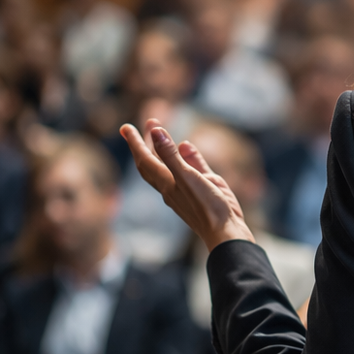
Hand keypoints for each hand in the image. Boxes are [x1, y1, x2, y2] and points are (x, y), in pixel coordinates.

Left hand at [119, 119, 254, 250]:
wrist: (225, 231)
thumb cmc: (207, 207)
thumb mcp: (188, 178)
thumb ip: (171, 155)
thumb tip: (156, 131)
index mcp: (166, 183)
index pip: (145, 159)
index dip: (135, 142)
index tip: (126, 127)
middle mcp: (173, 185)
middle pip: (153, 161)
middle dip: (147, 142)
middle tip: (147, 122)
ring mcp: (187, 187)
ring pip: (170, 164)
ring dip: (165, 147)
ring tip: (162, 131)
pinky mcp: (203, 188)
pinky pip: (191, 168)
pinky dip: (186, 156)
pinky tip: (187, 146)